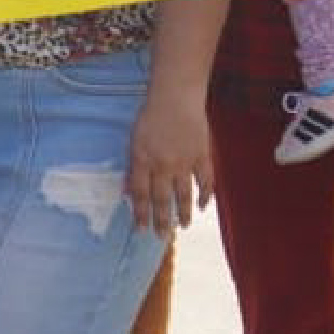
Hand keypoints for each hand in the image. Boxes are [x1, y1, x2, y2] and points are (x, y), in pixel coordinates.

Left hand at [126, 91, 213, 237]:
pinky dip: (206, 195)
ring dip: (183, 213)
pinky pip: (205, 181)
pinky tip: (204, 207)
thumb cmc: (151, 116)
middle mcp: (163, 164)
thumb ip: (133, 167)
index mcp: (142, 160)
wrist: (176, 96)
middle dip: (161, 220)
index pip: (140, 194)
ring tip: (182, 226)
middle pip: (162, 199)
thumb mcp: (134, 141)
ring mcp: (184, 161)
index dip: (141, 214)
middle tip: (161, 236)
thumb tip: (127, 192)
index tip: (141, 229)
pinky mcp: (202, 155)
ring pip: (184, 194)